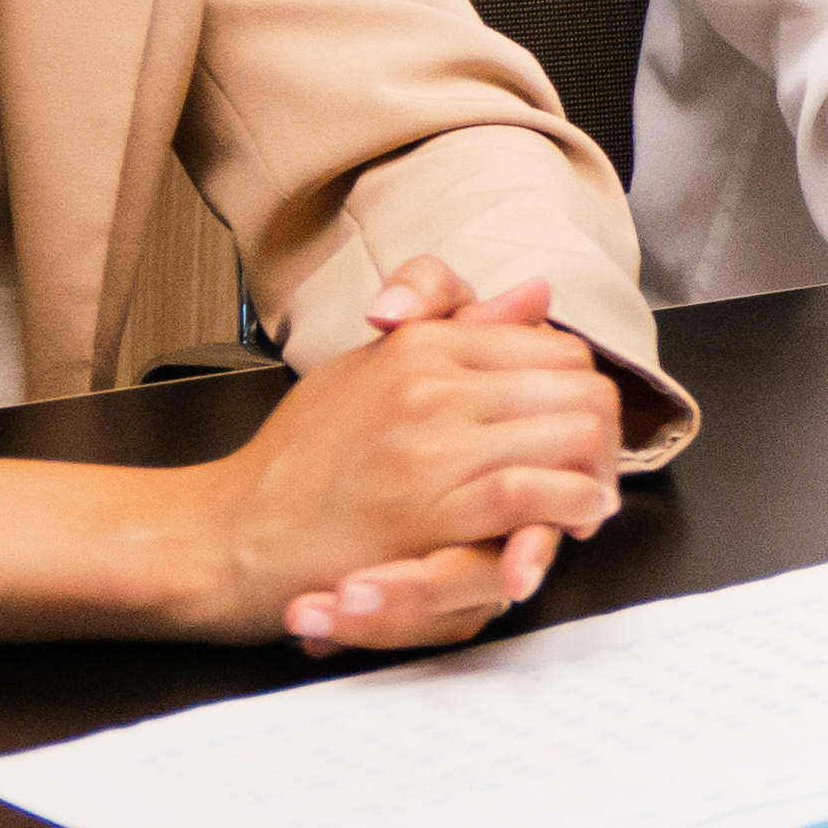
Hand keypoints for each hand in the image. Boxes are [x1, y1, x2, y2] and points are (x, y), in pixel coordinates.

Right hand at [229, 262, 628, 650]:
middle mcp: (432, 384)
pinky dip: (570, 506)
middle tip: (596, 468)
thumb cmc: (293, 464)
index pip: (554, 346)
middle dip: (603, 432)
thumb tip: (534, 291)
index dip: (580, 390)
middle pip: (579, 386)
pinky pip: (535, 492)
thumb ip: (455, 329)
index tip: (577, 426)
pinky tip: (568, 521)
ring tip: (587, 500)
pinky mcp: (430, 509)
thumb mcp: (368, 373)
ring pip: (573, 432)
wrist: (224, 536)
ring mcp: (432, 445)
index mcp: (420, 346)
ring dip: (596, 472)